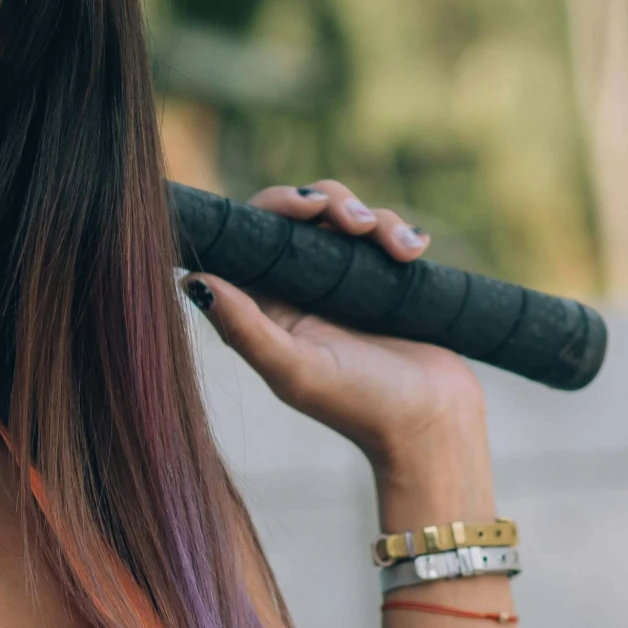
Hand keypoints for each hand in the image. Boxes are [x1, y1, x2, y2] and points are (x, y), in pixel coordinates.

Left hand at [183, 179, 485, 473]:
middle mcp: (298, 292)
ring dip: (372, 218)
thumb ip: (244, 328)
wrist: (435, 426)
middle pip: (296, 217)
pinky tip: (414, 252)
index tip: (302, 208)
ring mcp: (343, 283)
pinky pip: (383, 235)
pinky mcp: (383, 281)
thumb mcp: (296, 370)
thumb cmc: (362, 406)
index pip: (250, 239)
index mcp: (265, 309)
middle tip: (355, 221)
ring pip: (343, 217)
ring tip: (398, 250)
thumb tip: (192, 281)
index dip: (268, 211)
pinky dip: (398, 233)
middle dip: (325, 201)